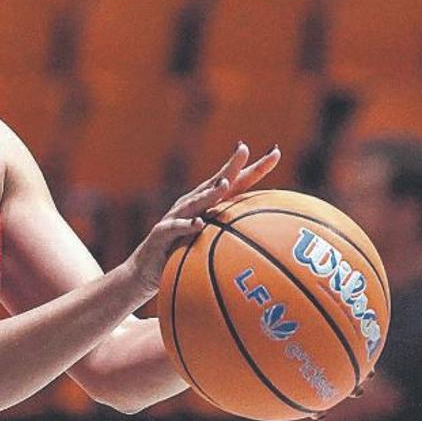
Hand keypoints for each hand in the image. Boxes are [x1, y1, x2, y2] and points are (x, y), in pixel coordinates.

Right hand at [123, 142, 280, 296]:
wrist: (145, 270)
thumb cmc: (181, 256)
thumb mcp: (210, 247)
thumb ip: (233, 239)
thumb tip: (272, 242)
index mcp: (208, 206)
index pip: (236, 184)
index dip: (255, 169)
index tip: (276, 152)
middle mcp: (192, 205)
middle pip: (215, 183)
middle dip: (230, 166)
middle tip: (244, 150)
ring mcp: (176, 217)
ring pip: (195, 202)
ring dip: (209, 193)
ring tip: (224, 185)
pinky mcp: (161, 233)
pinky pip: (175, 228)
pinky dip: (186, 226)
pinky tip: (199, 225)